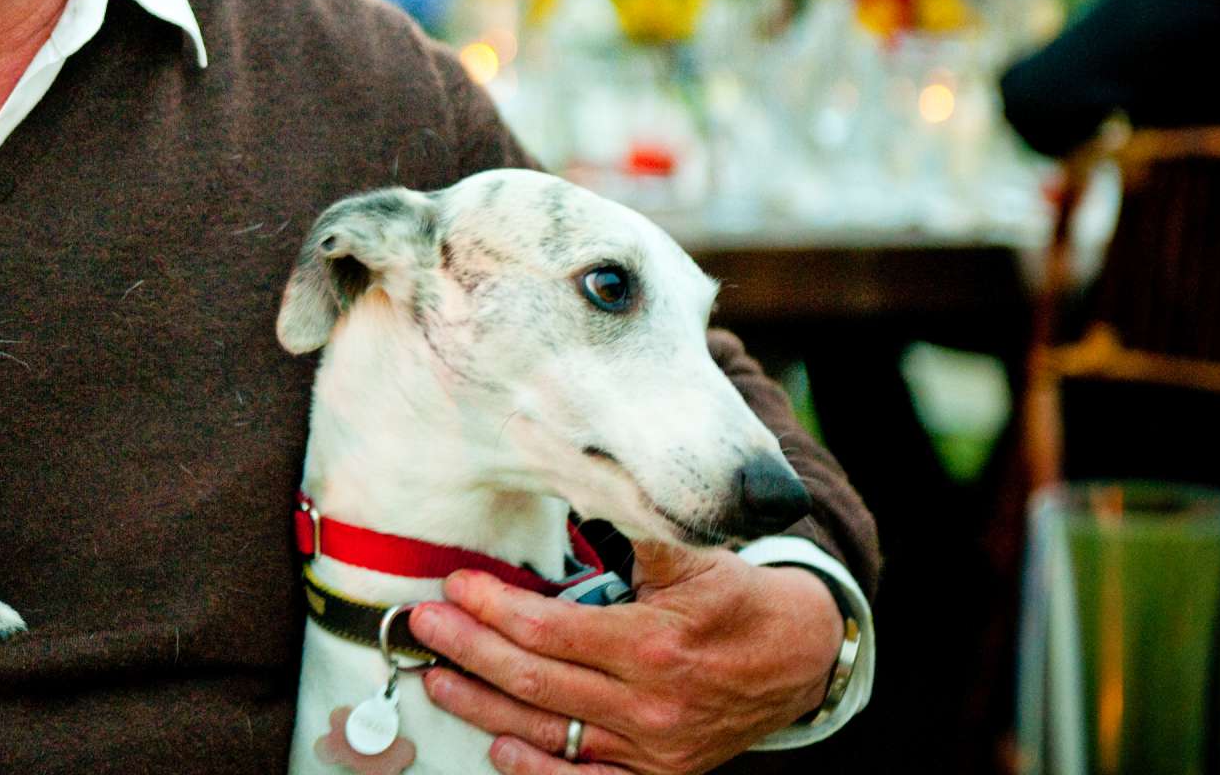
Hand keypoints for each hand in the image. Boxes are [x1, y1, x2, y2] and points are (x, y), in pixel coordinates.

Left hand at [406, 540, 843, 774]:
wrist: (798, 660)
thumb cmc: (734, 599)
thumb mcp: (691, 555)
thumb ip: (634, 527)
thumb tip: (577, 474)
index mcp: (652, 644)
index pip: (548, 630)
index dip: (493, 608)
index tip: (456, 586)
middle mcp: (648, 705)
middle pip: (533, 682)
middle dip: (467, 650)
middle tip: (422, 626)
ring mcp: (651, 750)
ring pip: (546, 734)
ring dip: (482, 708)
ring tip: (437, 678)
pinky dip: (536, 770)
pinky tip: (496, 747)